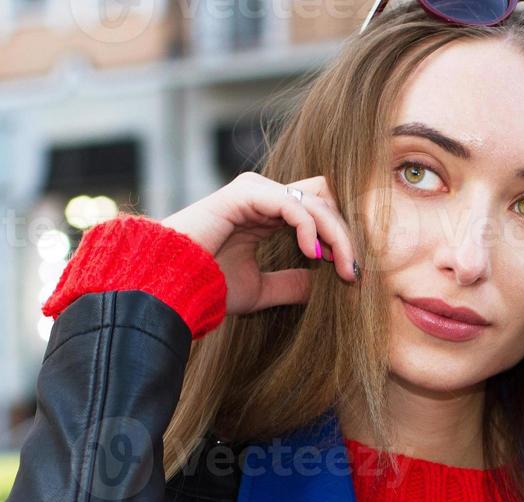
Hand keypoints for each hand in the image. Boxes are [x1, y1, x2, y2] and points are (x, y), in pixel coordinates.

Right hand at [160, 171, 360, 316]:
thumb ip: (293, 283)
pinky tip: (313, 254)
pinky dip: (309, 228)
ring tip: (342, 268)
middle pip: (324, 201)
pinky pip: (292, 203)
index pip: (318, 212)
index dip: (339, 240)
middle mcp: (263, 196)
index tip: (351, 276)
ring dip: (335, 235)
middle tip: (354, 273)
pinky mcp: (245, 193)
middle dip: (344, 237)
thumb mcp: (261, 289)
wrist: (169, 286)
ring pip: (315, 200)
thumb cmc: (206, 286)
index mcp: (266, 213)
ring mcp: (255, 191)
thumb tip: (325, 284)